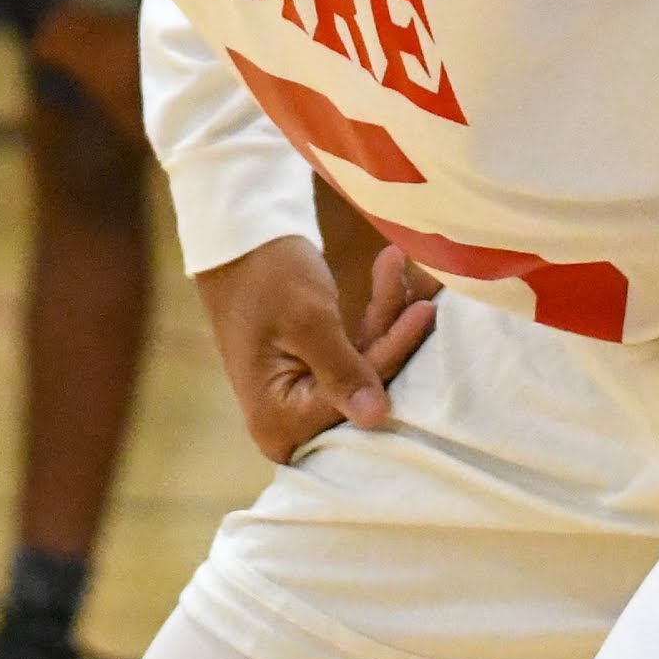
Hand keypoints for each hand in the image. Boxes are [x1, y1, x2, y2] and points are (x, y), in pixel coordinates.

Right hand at [196, 234, 436, 466]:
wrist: (234, 238)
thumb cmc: (265, 276)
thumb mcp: (308, 321)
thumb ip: (344, 371)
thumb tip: (375, 420)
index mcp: (277, 419)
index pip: (352, 398)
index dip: (389, 355)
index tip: (424, 312)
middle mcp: (287, 419)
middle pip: (360, 388)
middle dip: (391, 334)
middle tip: (419, 290)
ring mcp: (300, 396)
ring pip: (362, 367)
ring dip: (384, 315)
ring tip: (395, 265)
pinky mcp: (311, 372)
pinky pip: (354, 354)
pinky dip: (372, 317)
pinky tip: (387, 273)